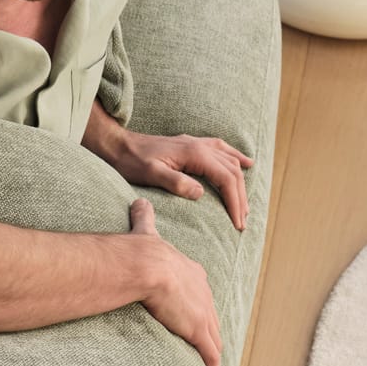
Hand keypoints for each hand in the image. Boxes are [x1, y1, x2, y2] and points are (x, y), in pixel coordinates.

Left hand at [110, 129, 254, 230]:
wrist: (120, 146)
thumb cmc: (133, 162)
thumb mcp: (152, 174)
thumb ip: (176, 183)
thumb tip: (200, 193)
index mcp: (194, 154)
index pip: (225, 178)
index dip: (235, 201)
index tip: (238, 222)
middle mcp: (200, 146)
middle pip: (232, 171)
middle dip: (240, 197)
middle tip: (242, 221)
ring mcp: (197, 144)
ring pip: (230, 161)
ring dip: (240, 182)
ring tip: (244, 205)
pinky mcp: (192, 145)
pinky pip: (222, 150)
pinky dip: (236, 158)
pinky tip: (246, 163)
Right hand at [127, 200, 225, 365]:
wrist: (143, 263)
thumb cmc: (140, 249)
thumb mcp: (146, 231)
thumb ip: (144, 218)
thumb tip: (138, 201)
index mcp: (191, 272)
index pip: (199, 294)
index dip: (198, 307)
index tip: (196, 317)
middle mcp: (203, 292)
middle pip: (211, 318)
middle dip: (212, 333)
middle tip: (211, 348)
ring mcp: (203, 313)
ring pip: (213, 340)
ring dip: (214, 357)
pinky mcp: (198, 330)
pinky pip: (209, 356)